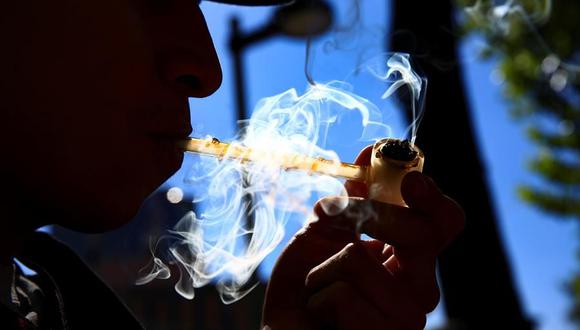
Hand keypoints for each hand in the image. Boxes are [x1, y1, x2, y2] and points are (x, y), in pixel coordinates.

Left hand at [262, 146, 463, 329]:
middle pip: (423, 234)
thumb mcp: (319, 233)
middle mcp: (418, 286)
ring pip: (359, 260)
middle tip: (340, 220)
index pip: (444, 222)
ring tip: (320, 291)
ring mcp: (406, 318)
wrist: (286, 328)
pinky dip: (317, 299)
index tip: (410, 178)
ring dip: (322, 270)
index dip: (433, 196)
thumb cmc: (306, 284)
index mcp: (410, 255)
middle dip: (374, 216)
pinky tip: (321, 315)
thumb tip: (367, 158)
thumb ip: (344, 202)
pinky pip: (343, 297)